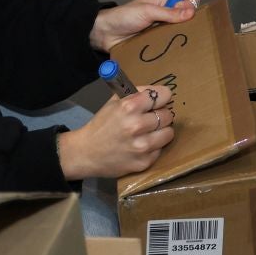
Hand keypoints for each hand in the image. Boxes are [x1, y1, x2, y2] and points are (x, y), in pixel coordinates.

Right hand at [57, 86, 175, 179]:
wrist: (86, 153)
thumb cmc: (101, 124)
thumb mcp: (115, 101)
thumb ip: (137, 93)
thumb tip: (159, 92)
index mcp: (129, 106)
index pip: (164, 95)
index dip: (162, 97)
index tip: (159, 101)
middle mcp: (137, 125)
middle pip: (168, 114)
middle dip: (160, 114)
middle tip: (150, 118)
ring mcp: (142, 146)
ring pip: (169, 132)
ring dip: (161, 131)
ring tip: (149, 132)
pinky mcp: (144, 162)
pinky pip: (160, 149)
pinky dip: (154, 147)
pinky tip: (141, 146)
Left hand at [90, 0, 199, 52]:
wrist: (105, 34)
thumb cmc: (125, 16)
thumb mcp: (148, 12)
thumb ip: (169, 13)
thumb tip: (191, 13)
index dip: (192, 7)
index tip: (191, 18)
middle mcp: (166, 11)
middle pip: (186, 16)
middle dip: (190, 23)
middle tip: (194, 35)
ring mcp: (162, 26)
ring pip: (179, 30)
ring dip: (181, 36)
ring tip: (188, 46)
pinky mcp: (157, 40)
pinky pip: (169, 41)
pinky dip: (173, 45)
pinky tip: (178, 52)